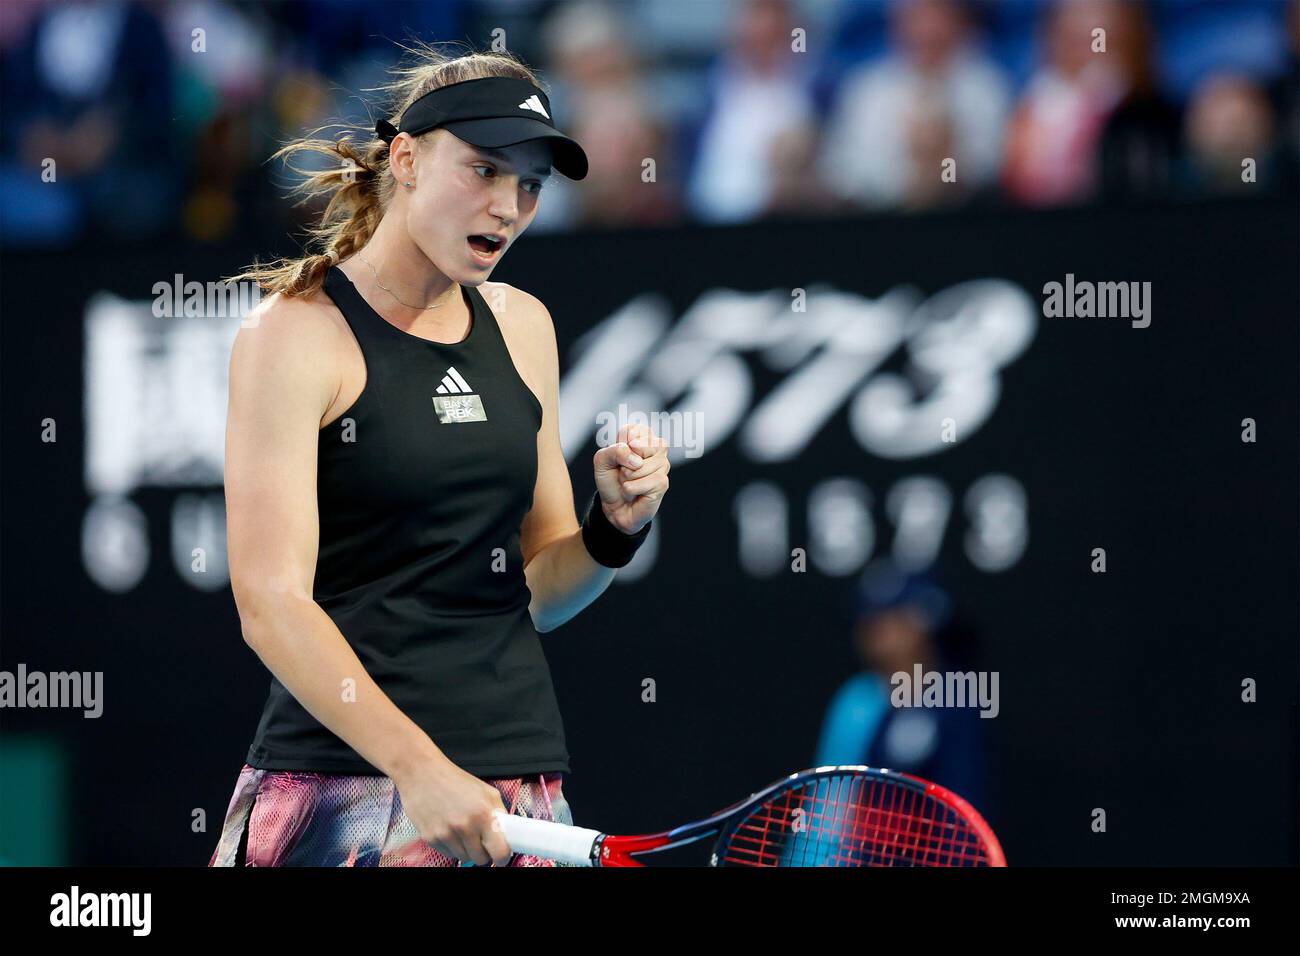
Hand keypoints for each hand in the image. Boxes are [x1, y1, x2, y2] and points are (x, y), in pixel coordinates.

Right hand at [392, 757, 512, 865]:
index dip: (502, 857)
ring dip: (466, 849)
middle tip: (479, 839)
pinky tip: (448, 829)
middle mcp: (465, 827)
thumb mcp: (486, 792)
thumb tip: (508, 836)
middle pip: (481, 859)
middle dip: (483, 852)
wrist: (422, 773)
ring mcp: (446, 834)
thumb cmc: (455, 780)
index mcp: (483, 814)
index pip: (500, 852)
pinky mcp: (430, 839)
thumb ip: (499, 814)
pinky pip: (447, 854)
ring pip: (464, 857)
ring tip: (462, 830)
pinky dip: (451, 846)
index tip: (501, 855)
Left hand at [592, 424, 669, 534]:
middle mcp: (655, 447)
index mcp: (641, 436)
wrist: (614, 506)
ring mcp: (662, 464)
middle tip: (624, 470)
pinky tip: (633, 491)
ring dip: (628, 477)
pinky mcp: (663, 482)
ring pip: (643, 466)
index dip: (620, 446)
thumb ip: (615, 450)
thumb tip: (638, 461)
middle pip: (642, 445)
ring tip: (628, 482)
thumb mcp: (602, 460)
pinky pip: (647, 481)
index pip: (632, 431)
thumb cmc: (610, 480)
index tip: (618, 457)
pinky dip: (632, 488)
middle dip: (625, 462)